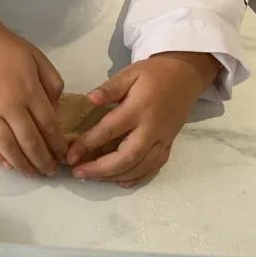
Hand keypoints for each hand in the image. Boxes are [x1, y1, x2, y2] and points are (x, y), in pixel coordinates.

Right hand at [0, 0, 66, 176]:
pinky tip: (7, 164)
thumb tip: (53, 110)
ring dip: (21, 164)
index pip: (48, 125)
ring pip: (7, 146)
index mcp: (28, 90)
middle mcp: (8, 105)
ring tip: (31, 174)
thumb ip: (52, 84)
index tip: (63, 155)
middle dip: (41, 160)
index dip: (57, 144)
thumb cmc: (6, 47)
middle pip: (29, 141)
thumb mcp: (38, 58)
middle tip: (49, 172)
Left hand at [66, 52, 220, 186]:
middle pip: (127, 156)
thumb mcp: (130, 73)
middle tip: (78, 173)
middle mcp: (152, 128)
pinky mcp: (169, 145)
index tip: (69, 155)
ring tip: (92, 178)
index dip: (88, 144)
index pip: (110, 130)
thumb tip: (90, 99)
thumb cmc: (153, 74)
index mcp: (139, 108)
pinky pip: (154, 167)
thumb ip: (110, 88)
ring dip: (115, 176)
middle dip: (101, 169)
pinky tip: (120, 183)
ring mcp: (163, 139)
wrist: (186, 75)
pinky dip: (138, 178)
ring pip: (141, 166)